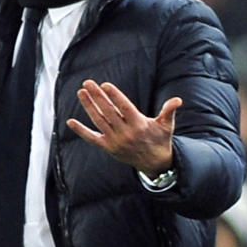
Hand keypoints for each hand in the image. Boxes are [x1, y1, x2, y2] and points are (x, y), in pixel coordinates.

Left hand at [66, 80, 180, 176]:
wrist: (154, 164)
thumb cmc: (160, 140)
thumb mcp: (166, 125)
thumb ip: (169, 111)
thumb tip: (178, 100)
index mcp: (139, 125)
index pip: (124, 108)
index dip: (115, 96)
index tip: (105, 85)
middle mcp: (125, 133)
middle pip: (108, 112)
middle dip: (97, 96)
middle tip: (87, 83)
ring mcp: (115, 141)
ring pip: (99, 121)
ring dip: (88, 106)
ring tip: (81, 92)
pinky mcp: (108, 148)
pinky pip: (92, 138)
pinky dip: (81, 131)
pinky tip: (69, 122)